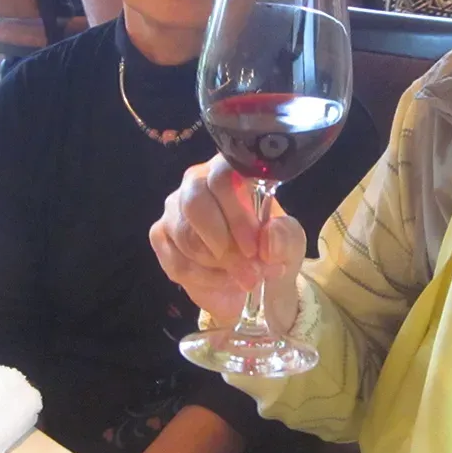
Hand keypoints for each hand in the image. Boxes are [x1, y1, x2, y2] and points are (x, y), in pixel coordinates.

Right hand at [150, 155, 305, 333]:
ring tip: (245, 279)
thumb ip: (284, 237)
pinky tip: (223, 281)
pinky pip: (175, 261)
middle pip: (196, 202)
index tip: (253, 249)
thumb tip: (267, 238)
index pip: (223, 175)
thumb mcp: (291, 243)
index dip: (237, 215)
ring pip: (185, 236)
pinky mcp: (160, 235)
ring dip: (218, 266)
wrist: (252, 279)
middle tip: (250, 274)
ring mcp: (174, 207)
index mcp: (232, 171)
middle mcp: (197, 181)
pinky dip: (203, 279)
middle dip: (224, 246)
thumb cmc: (271, 249)